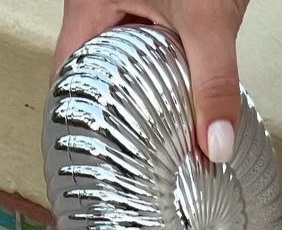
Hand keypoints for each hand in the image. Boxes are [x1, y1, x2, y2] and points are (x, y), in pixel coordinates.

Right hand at [53, 1, 249, 162]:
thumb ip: (213, 81)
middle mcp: (104, 3)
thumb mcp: (206, 17)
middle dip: (119, 115)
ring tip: (162, 143)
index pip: (66, 76)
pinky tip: (186, 99)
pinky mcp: (161, 4)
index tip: (88, 160)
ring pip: (129, 62)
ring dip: (148, 97)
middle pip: (99, 74)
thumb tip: (215, 144)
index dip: (74, 120)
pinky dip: (169, 75)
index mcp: (90, 3)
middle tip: (134, 160)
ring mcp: (130, 2)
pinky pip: (154, 48)